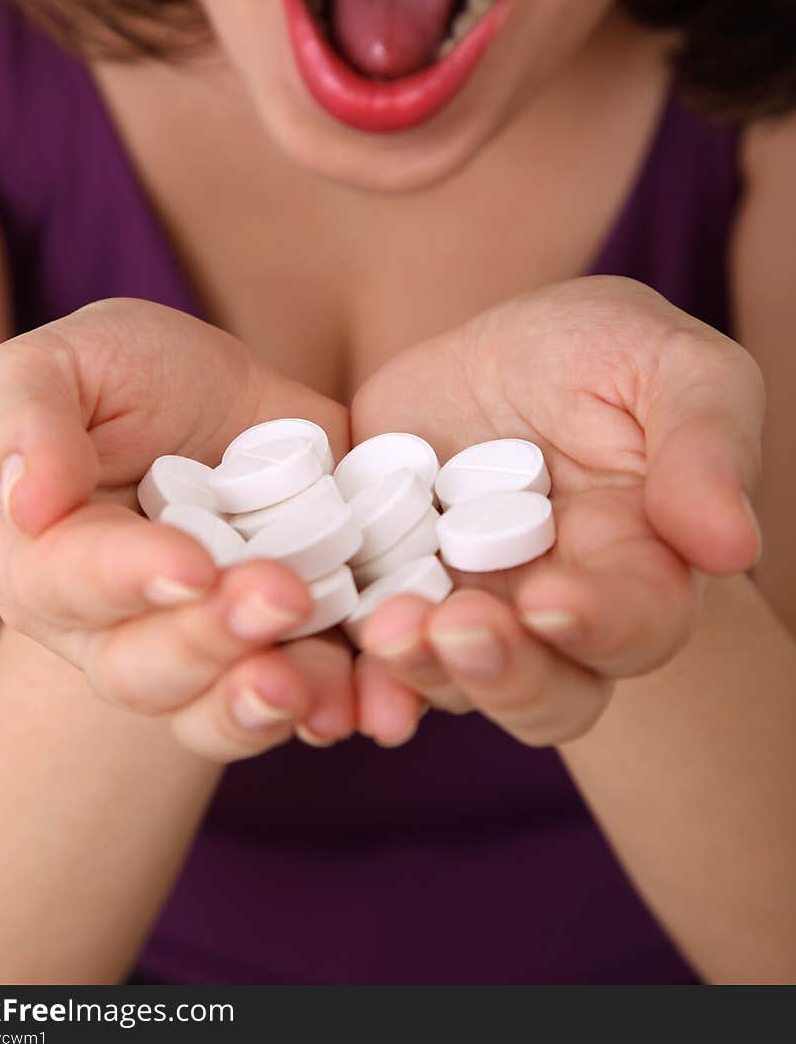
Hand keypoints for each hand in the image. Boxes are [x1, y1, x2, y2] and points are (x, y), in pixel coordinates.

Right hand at [0, 299, 354, 761]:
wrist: (230, 405)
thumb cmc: (124, 379)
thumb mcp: (59, 364)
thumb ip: (18, 416)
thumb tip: (26, 502)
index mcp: (45, 560)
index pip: (72, 583)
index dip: (130, 578)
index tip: (192, 564)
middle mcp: (113, 630)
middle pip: (144, 669)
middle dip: (211, 641)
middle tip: (281, 597)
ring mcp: (201, 654)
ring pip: (213, 710)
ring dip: (266, 702)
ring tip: (317, 688)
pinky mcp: (285, 654)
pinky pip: (301, 708)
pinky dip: (336, 709)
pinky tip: (371, 703)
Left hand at [348, 275, 764, 746]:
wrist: (500, 355)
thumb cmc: (605, 357)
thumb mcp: (672, 367)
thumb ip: (705, 446)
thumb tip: (731, 545)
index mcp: (639, 569)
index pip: (633, 624)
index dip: (596, 624)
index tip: (549, 598)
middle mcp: (552, 616)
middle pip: (543, 688)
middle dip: (500, 670)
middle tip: (453, 626)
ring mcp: (463, 611)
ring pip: (449, 683)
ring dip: (416, 670)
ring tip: (384, 629)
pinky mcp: (383, 590)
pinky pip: (362, 652)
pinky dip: (342, 668)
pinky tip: (313, 660)